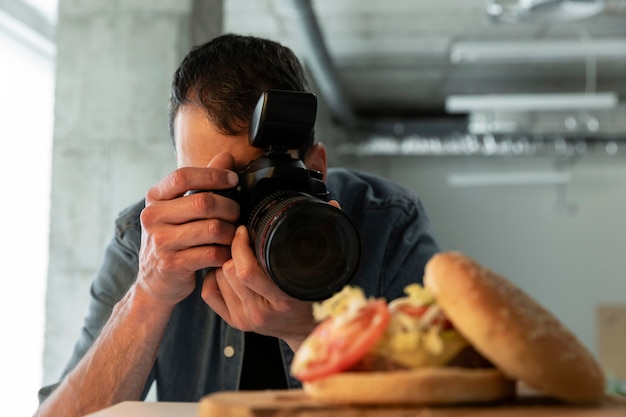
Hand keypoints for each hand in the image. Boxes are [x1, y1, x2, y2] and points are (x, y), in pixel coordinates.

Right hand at [136, 153, 240, 307]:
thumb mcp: (179, 209)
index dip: (213, 175)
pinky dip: (226, 253)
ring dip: (230, 232)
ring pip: (212, 229)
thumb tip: (226, 155)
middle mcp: (152, 217)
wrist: (155, 282)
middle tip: (238, 214)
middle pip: (203, 202)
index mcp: (154, 198)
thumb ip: (202, 182)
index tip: (233, 180)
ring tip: (234, 235)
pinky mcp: (172, 265)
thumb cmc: (172, 239)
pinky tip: (227, 253)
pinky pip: (212, 253)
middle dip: (229, 207)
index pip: (183, 175)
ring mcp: (160, 242)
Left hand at [201, 224, 318, 350]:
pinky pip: (210, 293)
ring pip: (218, 278)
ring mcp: (245, 319)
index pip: (246, 271)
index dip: (240, 244)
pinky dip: (214, 276)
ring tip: (236, 253)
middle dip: (231, 250)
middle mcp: (260, 313)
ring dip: (224, 262)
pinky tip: (226, 269)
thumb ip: (328, 236)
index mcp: (282, 300)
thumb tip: (333, 203)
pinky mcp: (235, 323)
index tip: (245, 229)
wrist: (310, 331)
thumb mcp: (325, 271)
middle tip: (240, 238)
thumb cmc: (317, 297)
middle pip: (229, 271)